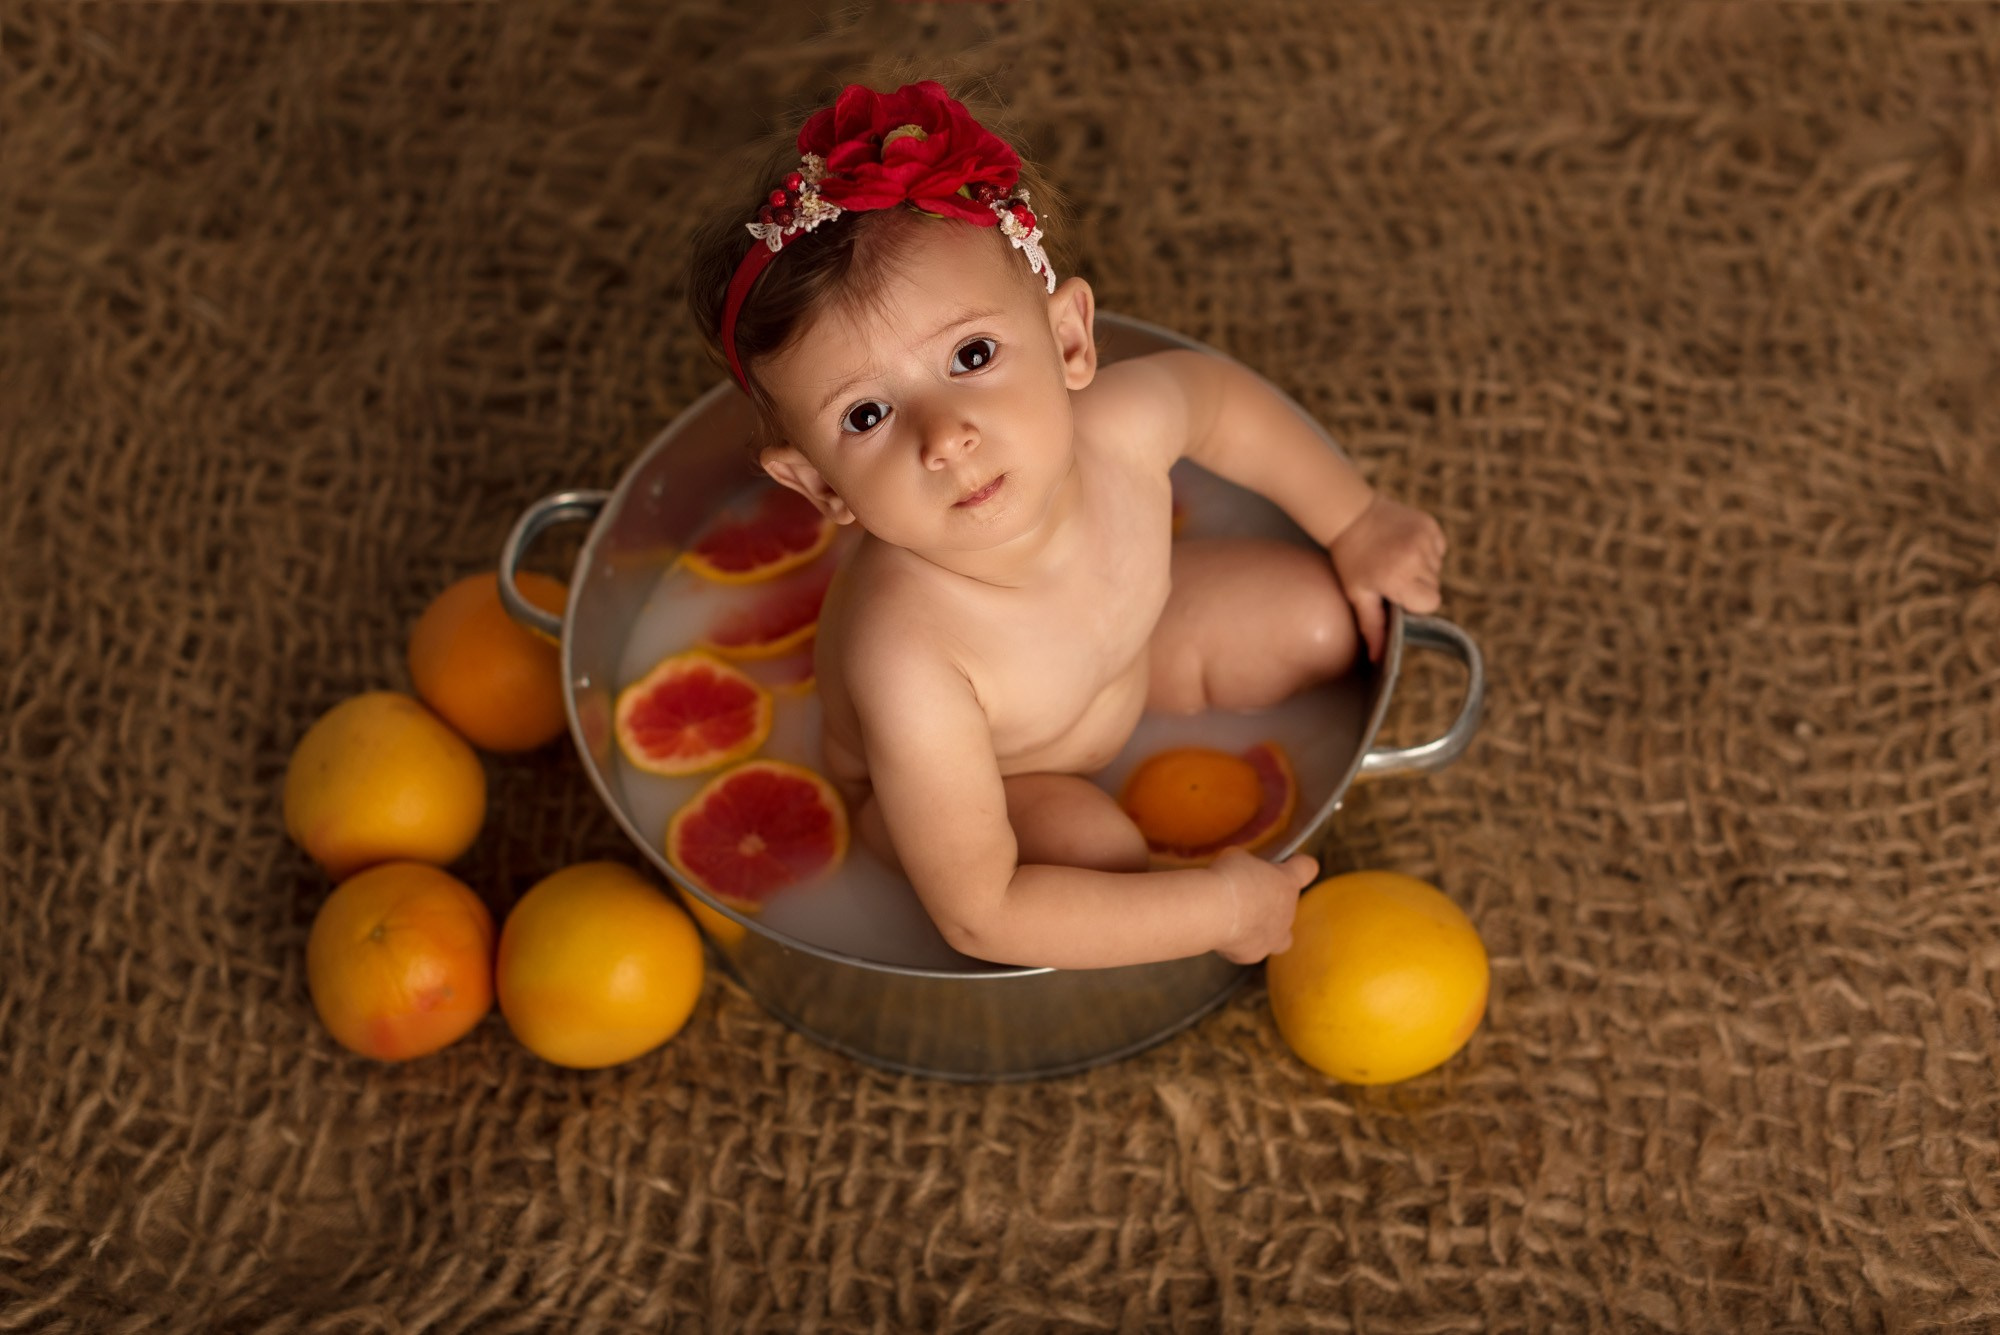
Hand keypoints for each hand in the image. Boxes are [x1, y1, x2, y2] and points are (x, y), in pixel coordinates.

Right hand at [1210, 848, 1318, 962]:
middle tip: (1247, 893)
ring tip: (1241, 921)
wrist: (1212, 911)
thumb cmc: (1228, 879)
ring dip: (1264, 929)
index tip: (1288, 861)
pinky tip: (1222, 931)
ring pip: (1279, 938)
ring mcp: (1273, 937)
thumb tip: (1242, 871)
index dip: (1298, 864)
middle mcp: (1287, 912)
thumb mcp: (1237, 857)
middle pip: (1289, 905)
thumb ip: (1248, 865)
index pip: (1307, 868)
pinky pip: (1249, 949)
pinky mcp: (1252, 954)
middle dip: (1271, 900)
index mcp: (1288, 882)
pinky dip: (1237, 942)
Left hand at [1328, 495, 1446, 663]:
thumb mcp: (1357, 594)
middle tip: (1391, 573)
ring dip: (1421, 567)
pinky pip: (1438, 548)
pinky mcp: (1430, 525)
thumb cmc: (1350, 559)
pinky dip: (1425, 549)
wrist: (1349, 514)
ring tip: (1395, 557)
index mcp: (1399, 578)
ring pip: (1437, 568)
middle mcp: (1417, 558)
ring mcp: (1426, 539)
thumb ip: (1372, 626)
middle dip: (1417, 585)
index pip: (1429, 604)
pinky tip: (1403, 544)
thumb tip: (1378, 658)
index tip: (1396, 592)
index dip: (1414, 602)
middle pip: (1434, 587)